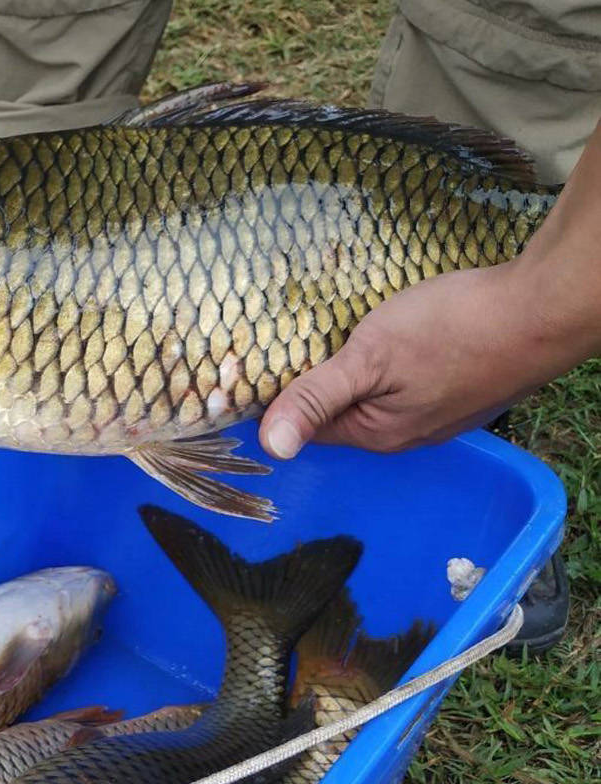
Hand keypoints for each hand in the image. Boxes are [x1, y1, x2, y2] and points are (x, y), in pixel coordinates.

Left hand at [258, 263, 551, 456]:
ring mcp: (441, 413)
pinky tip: (402, 335)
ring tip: (349, 331)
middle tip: (302, 337)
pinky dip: (398, 362)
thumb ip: (317, 397)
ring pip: (380, 393)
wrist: (544, 309)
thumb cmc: (454, 330)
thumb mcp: (370, 357)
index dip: (285, 393)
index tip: (267, 359)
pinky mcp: (464, 388)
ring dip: (362, 369)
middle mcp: (407, 434)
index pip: (309, 423)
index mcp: (376, 433)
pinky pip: (413, 381)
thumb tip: (269, 446)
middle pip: (344, 409)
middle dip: (322, 380)